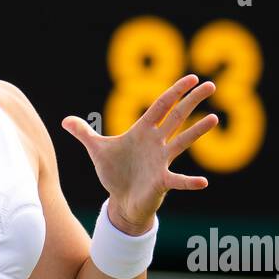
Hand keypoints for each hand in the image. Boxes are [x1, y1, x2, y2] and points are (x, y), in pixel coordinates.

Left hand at [62, 74, 217, 232]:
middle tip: (211, 85)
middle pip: (177, 117)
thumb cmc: (115, 173)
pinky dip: (189, 182)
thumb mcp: (97, 150)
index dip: (175, 91)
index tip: (191, 78)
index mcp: (143, 131)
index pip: (162, 106)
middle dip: (192, 101)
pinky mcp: (161, 181)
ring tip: (214, 118)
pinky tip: (203, 182)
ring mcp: (161, 161)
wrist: (121, 201)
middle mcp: (157, 143)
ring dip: (197, 131)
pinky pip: (178, 181)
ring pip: (182, 142)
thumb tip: (64, 120)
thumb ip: (84, 133)